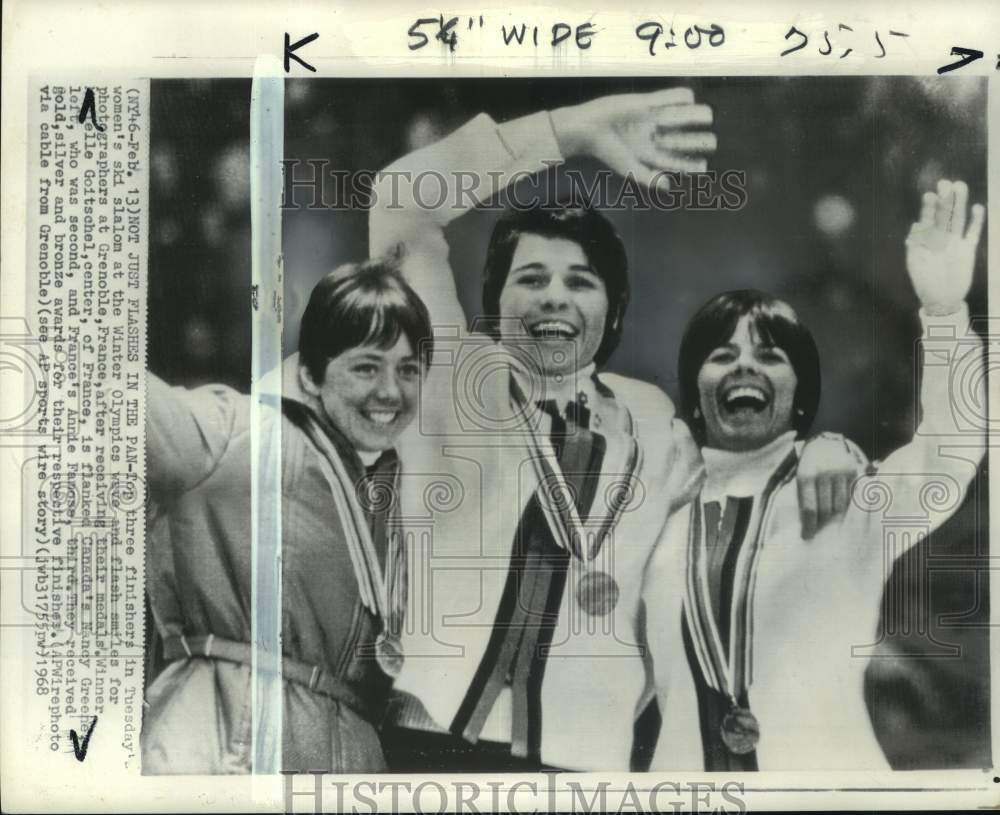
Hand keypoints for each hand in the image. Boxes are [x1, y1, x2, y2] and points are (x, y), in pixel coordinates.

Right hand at [548, 88, 715, 189]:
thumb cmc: (606, 151)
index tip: (703, 166)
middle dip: (697, 141)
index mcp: (649, 155)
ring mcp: (649, 120)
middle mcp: (652, 137)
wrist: (588, 128)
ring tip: (708, 116)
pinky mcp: (644, 102)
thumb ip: (647, 178)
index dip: (690, 165)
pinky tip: (690, 97)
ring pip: (678, 117)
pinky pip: (666, 97)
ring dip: (693, 116)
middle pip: (681, 140)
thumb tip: (668, 187)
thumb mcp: (628, 167)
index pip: (675, 162)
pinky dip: (678, 96)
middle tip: (711, 142)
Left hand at [797, 433, 868, 539]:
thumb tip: (807, 527)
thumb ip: (803, 499)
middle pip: (826, 509)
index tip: (807, 537)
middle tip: (820, 534)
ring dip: (836, 517)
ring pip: (840, 505)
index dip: (809, 525)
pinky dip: (846, 506)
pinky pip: (851, 497)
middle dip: (822, 523)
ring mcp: (840, 472)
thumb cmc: (809, 466)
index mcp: (806, 476)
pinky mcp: (853, 472)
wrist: (825, 443)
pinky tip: (842, 511)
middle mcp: (824, 474)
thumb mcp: (800, 478)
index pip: (809, 507)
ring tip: (832, 525)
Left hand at [905, 179, 984, 315]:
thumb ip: (915, 244)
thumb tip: (915, 225)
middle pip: (944, 215)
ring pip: (958, 219)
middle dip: (945, 200)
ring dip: (959, 204)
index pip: (927, 220)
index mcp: (925, 240)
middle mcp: (940, 238)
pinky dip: (976, 221)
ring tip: (960, 186)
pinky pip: (973, 233)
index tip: (929, 194)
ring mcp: (955, 242)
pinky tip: (977, 207)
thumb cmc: (924, 282)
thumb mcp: (915, 263)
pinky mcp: (968, 250)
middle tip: (945, 183)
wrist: (941, 300)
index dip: (928, 208)